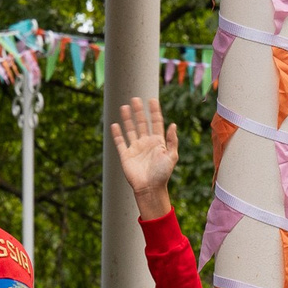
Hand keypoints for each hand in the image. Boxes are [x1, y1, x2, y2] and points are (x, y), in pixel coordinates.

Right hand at [109, 98, 179, 218]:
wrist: (150, 188)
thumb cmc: (163, 174)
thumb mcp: (172, 156)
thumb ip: (172, 140)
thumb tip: (173, 124)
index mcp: (158, 142)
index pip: (156, 122)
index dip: (154, 111)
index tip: (152, 100)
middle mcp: (146, 143)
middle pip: (142, 123)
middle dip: (139, 111)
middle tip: (135, 99)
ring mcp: (135, 148)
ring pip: (131, 130)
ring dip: (128, 119)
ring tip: (125, 107)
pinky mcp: (126, 155)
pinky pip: (120, 142)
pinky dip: (117, 134)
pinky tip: (115, 125)